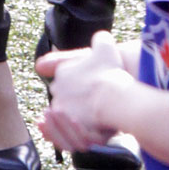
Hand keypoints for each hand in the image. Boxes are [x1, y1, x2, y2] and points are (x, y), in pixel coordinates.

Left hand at [37, 32, 129, 153]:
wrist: (112, 97)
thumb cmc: (110, 71)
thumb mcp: (105, 46)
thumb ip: (100, 39)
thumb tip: (100, 38)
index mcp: (63, 70)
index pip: (64, 76)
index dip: (75, 81)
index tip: (87, 85)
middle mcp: (56, 89)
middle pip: (62, 95)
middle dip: (71, 98)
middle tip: (86, 102)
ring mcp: (59, 108)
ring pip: (60, 114)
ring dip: (68, 115)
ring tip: (81, 117)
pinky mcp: (64, 126)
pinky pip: (62, 130)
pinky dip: (66, 131)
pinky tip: (76, 129)